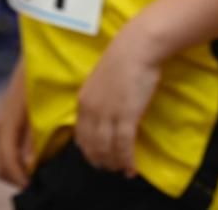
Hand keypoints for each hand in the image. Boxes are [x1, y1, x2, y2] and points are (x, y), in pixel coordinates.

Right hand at [0, 62, 35, 187]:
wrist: (42, 47)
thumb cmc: (46, 73)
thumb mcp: (44, 103)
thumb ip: (35, 133)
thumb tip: (28, 163)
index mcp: (7, 120)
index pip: (5, 159)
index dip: (18, 176)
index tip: (33, 184)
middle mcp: (0, 122)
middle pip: (0, 163)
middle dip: (15, 176)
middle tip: (37, 181)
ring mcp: (3, 119)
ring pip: (1, 157)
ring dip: (16, 168)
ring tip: (37, 171)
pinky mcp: (8, 117)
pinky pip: (6, 146)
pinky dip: (15, 158)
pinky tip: (33, 156)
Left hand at [74, 22, 165, 175]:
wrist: (137, 47)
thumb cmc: (122, 59)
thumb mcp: (101, 81)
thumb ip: (98, 99)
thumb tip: (103, 116)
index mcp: (83, 101)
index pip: (81, 135)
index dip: (88, 151)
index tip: (97, 158)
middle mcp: (92, 111)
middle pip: (92, 146)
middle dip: (101, 161)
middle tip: (110, 168)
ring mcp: (108, 114)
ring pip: (107, 149)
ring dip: (114, 163)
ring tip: (122, 169)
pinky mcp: (127, 116)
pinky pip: (124, 146)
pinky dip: (127, 160)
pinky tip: (131, 169)